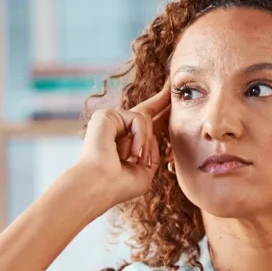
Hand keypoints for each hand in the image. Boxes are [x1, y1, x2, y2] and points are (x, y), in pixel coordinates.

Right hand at [75, 82, 170, 207]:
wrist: (99, 186)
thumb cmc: (119, 185)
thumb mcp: (145, 171)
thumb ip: (152, 152)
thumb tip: (155, 133)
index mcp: (126, 143)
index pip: (147, 125)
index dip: (161, 113)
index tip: (172, 100)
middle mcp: (118, 129)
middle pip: (145, 110)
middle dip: (162, 100)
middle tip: (172, 84)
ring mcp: (111, 121)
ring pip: (145, 119)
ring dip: (147, 142)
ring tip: (138, 160)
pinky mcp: (107, 115)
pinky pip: (138, 119)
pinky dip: (140, 137)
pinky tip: (132, 153)